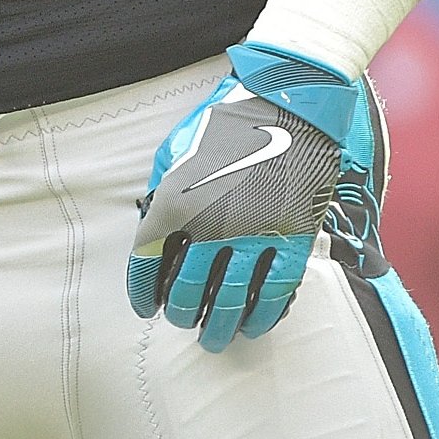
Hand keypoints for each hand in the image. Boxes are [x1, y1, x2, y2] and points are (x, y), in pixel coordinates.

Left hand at [127, 43, 382, 350]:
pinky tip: (254, 326)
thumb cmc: (225, 122)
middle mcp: (212, 222)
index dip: (142, 291)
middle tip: (182, 321)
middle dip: (180, 313)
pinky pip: (276, 290)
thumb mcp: (175, 150)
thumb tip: (154, 238)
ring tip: (214, 338)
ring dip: (220, 325)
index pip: (147, 262)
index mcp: (175, 198)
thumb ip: (161, 193)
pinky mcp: (295, 235)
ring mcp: (256, 231)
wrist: (287, 100)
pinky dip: (263, 315)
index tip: (145, 307)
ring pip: (232, 299)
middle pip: (187, 289)